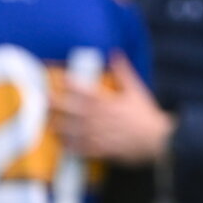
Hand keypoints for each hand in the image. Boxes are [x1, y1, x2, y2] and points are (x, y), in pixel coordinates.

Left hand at [52, 51, 172, 163]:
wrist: (158, 140)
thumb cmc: (146, 115)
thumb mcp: (136, 90)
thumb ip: (123, 72)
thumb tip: (115, 53)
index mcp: (109, 102)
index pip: (86, 91)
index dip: (71, 84)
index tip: (59, 79)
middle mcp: (102, 117)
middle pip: (74, 110)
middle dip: (58, 104)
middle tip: (45, 100)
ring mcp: (101, 134)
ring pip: (75, 130)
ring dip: (61, 127)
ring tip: (49, 124)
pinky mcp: (104, 149)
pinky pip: (83, 148)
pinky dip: (72, 146)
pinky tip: (64, 144)